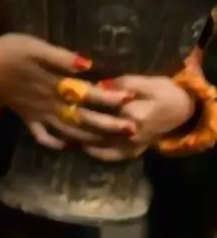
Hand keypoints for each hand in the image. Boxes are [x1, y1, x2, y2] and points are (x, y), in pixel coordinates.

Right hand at [0, 34, 130, 150]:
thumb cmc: (9, 50)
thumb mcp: (34, 46)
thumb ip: (60, 57)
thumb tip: (88, 65)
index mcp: (54, 85)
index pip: (89, 93)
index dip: (110, 97)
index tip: (130, 98)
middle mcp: (50, 104)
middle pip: (84, 118)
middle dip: (109, 125)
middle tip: (132, 129)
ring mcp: (38, 114)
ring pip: (69, 131)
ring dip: (90, 138)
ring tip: (110, 141)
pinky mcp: (26, 118)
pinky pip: (42, 136)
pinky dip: (56, 144)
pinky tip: (68, 146)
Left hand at [71, 74, 198, 160]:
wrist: (184, 110)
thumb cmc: (163, 91)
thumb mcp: (143, 81)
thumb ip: (120, 84)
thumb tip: (96, 85)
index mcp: (133, 114)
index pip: (100, 108)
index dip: (80, 101)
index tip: (61, 93)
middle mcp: (130, 134)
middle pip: (95, 129)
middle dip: (74, 121)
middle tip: (54, 113)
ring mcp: (132, 145)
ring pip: (100, 144)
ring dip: (79, 138)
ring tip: (59, 130)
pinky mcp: (134, 151)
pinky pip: (112, 155)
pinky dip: (96, 152)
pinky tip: (80, 147)